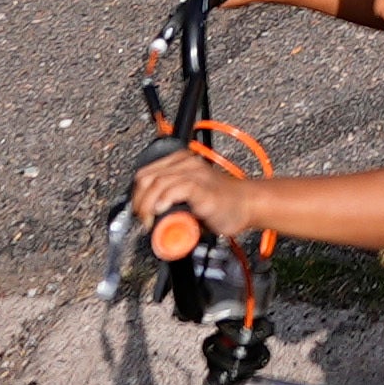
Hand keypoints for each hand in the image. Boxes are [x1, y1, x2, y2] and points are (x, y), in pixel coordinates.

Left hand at [127, 146, 267, 252]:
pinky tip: (163, 211)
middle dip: (139, 202)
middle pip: (146, 178)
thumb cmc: (220, 204)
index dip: (136, 196)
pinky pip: (177, 188)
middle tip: (143, 221)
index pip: (144, 174)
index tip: (137, 215)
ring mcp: (195, 173)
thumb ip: (169, 203)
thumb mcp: (186, 200)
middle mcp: (186, 163)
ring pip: (158, 183)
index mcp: (180, 162)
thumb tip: (149, 220)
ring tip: (151, 222)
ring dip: (148, 207)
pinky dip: (165, 200)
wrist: (246, 205)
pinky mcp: (203, 186)